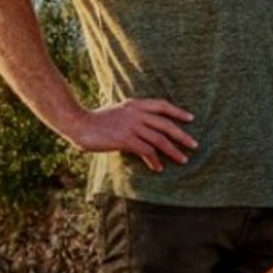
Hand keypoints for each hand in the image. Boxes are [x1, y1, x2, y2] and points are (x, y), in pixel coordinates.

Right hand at [69, 99, 196, 172]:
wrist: (77, 123)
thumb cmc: (96, 120)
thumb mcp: (118, 112)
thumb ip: (133, 116)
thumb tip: (148, 129)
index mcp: (135, 104)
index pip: (162, 105)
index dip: (178, 112)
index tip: (191, 118)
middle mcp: (136, 113)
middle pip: (166, 124)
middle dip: (182, 135)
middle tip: (195, 145)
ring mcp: (131, 126)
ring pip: (160, 140)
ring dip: (173, 151)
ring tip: (183, 160)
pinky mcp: (126, 139)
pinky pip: (147, 151)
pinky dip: (155, 161)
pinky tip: (158, 168)